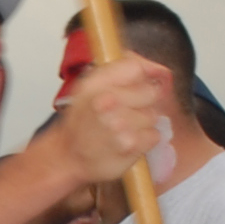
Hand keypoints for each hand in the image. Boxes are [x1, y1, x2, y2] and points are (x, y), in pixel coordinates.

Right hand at [55, 54, 171, 188]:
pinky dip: (145, 140)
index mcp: (96, 83)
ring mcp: (119, 124)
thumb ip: (121, 71)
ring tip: (124, 129)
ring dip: (143, 123)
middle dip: (144, 102)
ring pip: (153, 115)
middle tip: (128, 111)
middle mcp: (107, 101)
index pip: (136, 68)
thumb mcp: (91, 87)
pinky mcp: (130, 145)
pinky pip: (154, 136)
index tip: (145, 83)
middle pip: (151, 92)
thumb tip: (156, 68)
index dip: (146, 75)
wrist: (68, 155)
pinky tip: (128, 141)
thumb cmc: (82, 121)